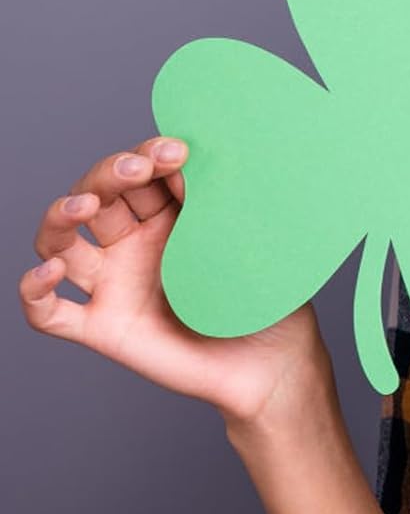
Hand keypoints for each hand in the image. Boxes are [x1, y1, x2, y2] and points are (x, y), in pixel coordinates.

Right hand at [18, 136, 330, 430]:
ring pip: (59, 243)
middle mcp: (133, 245)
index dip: (147, 155)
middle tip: (141, 168)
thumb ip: (217, 204)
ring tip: (85, 207)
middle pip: (96, 196)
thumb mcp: (248, 243)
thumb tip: (190, 162)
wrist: (271, 363)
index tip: (177, 151)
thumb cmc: (267, 298)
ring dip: (60, 216)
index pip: (138, 172)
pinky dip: (34, 291)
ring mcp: (113, 284)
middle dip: (111, 173)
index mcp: (169, 217)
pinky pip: (49, 313)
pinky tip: (50, 272)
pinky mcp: (102, 328)